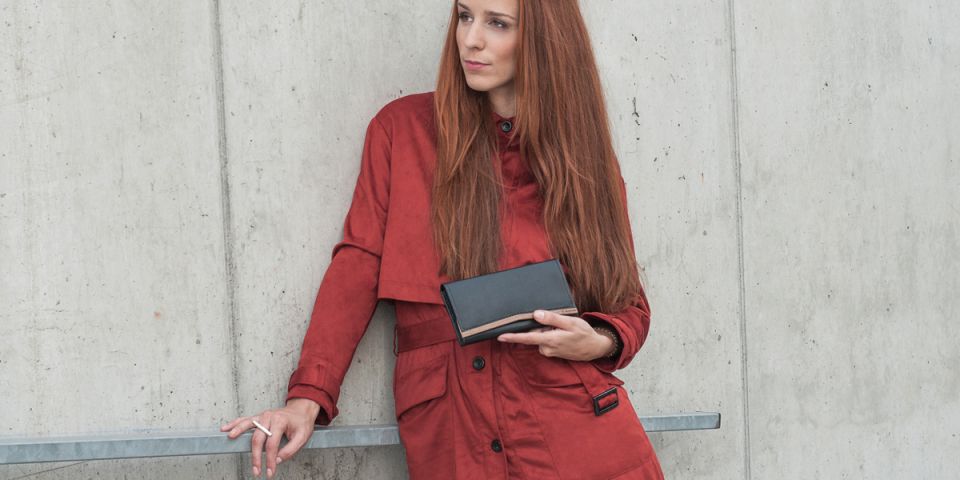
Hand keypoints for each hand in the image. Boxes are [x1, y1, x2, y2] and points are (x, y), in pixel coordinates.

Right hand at [220, 398, 320, 477]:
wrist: (301, 410)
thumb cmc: (301, 423)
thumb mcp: (303, 437)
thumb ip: (290, 450)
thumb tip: (277, 460)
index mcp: (280, 421)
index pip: (272, 444)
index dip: (270, 459)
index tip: (269, 471)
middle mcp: (269, 417)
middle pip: (258, 438)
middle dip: (255, 456)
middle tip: (256, 470)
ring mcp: (262, 416)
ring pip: (247, 425)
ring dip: (238, 432)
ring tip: (230, 439)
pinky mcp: (258, 417)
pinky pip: (244, 420)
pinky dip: (234, 423)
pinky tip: (225, 429)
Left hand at [497, 310, 613, 360]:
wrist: (595, 348)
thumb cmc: (584, 334)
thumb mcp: (570, 322)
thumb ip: (552, 319)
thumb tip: (536, 314)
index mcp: (551, 340)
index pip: (528, 338)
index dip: (513, 337)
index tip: (500, 336)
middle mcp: (548, 348)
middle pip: (534, 334)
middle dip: (539, 326)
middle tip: (555, 322)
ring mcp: (550, 352)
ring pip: (540, 337)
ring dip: (547, 330)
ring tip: (563, 328)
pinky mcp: (552, 352)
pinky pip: (545, 341)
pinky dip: (550, 335)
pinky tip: (561, 333)